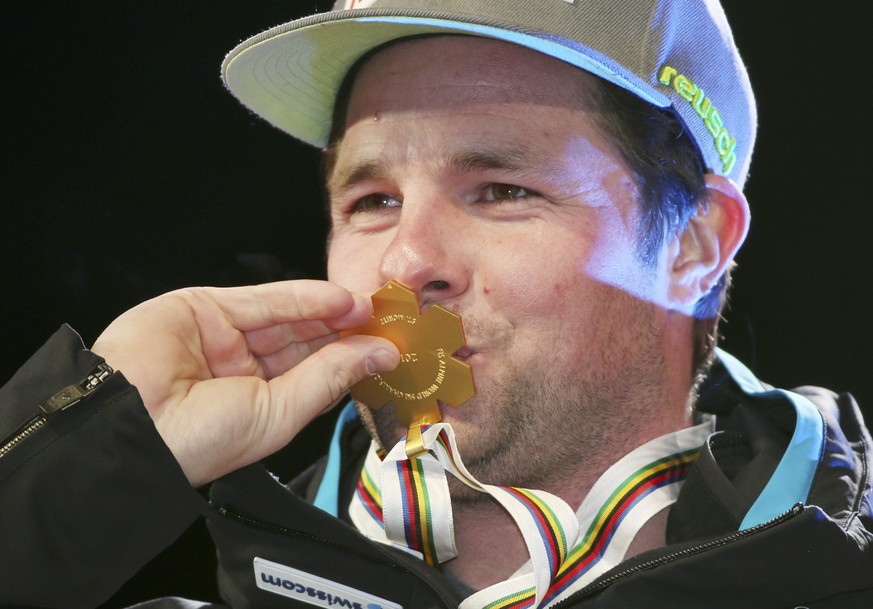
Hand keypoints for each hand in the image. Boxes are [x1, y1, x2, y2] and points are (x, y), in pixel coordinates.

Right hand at [91, 280, 397, 485]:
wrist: (131, 426)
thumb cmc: (199, 440)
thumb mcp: (280, 412)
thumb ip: (329, 376)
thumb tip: (379, 355)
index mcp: (256, 404)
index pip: (313, 374)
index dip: (350, 359)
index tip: (388, 348)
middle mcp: (240, 371)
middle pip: (304, 342)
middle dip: (345, 330)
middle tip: (385, 321)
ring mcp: (221, 337)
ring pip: (286, 317)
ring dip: (329, 311)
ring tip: (369, 307)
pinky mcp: (202, 307)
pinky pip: (262, 299)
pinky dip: (302, 297)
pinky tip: (338, 299)